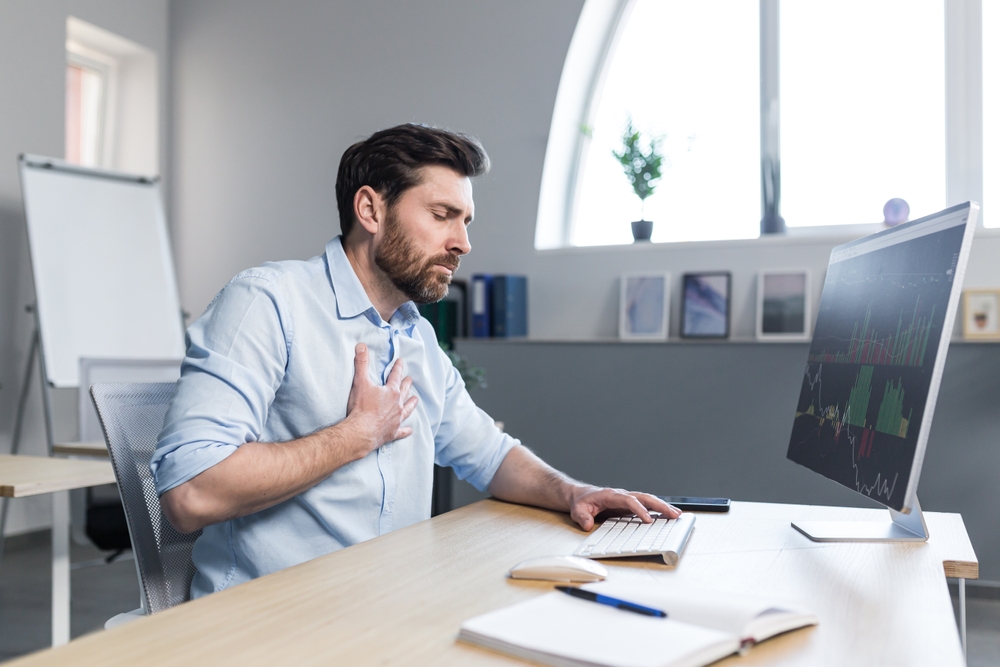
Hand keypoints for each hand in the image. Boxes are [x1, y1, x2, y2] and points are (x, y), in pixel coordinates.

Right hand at [343, 343, 417, 457]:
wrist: (362, 431)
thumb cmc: (361, 407)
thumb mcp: (360, 382)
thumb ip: (361, 363)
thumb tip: (361, 346)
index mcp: (391, 392)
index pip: (395, 376)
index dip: (398, 368)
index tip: (401, 362)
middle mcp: (397, 405)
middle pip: (404, 392)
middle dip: (407, 384)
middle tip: (410, 380)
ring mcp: (396, 419)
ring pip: (407, 410)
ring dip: (411, 404)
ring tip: (415, 400)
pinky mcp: (393, 432)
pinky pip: (402, 431)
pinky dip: (406, 430)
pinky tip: (410, 430)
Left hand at [568, 487, 680, 530]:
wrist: (581, 495)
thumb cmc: (581, 501)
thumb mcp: (577, 509)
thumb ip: (582, 517)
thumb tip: (588, 524)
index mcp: (611, 495)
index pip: (629, 500)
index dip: (640, 510)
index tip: (648, 520)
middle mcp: (622, 494)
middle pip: (644, 497)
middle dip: (660, 506)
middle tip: (674, 514)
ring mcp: (627, 499)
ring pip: (648, 500)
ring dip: (663, 507)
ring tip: (677, 515)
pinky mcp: (630, 504)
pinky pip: (646, 505)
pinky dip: (658, 509)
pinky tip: (668, 515)